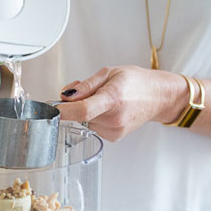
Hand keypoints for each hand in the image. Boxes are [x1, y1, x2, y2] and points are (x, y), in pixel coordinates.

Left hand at [57, 66, 187, 140]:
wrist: (158, 97)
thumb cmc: (137, 82)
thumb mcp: (109, 73)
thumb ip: (86, 85)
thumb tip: (66, 95)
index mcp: (112, 98)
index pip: (82, 109)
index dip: (63, 110)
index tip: (52, 108)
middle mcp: (114, 118)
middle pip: (80, 115)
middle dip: (76, 103)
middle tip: (90, 90)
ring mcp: (115, 130)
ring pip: (85, 121)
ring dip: (87, 111)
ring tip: (106, 99)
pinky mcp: (114, 137)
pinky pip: (94, 127)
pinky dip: (96, 118)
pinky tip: (110, 110)